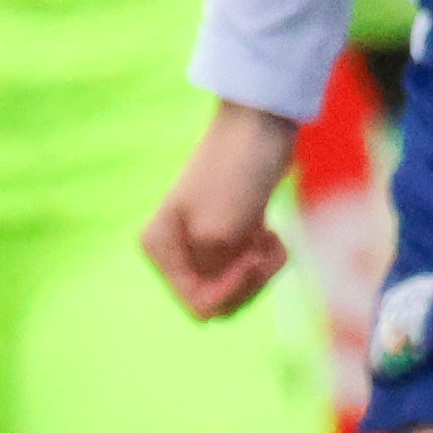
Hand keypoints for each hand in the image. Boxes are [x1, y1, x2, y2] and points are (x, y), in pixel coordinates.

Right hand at [141, 107, 302, 319]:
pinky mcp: (230, 237)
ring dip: (264, 270)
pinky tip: (272, 234)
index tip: (250, 259)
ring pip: (239, 290)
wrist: (260, 126)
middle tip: (264, 248)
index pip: (197, 305)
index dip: (231, 292)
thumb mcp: (218, 234)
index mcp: (159, 248)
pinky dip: (269, 259)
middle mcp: (175, 251)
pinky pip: (251, 272)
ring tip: (271, 238)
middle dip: (250, 282)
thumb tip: (210, 306)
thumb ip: (210, 279)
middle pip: (220, 302)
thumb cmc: (234, 172)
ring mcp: (203, 245)